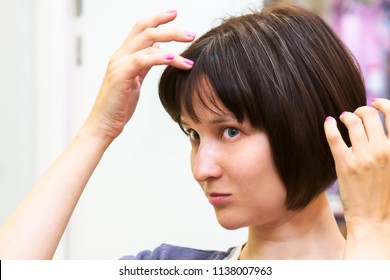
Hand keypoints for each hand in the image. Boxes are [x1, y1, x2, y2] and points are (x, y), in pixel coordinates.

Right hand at [82, 10, 194, 143]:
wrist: (103, 125)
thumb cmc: (119, 106)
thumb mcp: (135, 81)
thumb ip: (144, 65)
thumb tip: (159, 52)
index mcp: (124, 55)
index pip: (141, 29)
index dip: (157, 19)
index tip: (175, 15)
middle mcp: (120, 55)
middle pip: (145, 30)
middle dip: (169, 27)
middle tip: (190, 33)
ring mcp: (119, 64)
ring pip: (147, 41)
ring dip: (171, 39)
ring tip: (189, 45)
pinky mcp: (121, 76)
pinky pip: (142, 60)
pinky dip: (159, 57)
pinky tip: (174, 58)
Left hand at [324, 98, 389, 257]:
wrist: (373, 218)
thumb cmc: (386, 194)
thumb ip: (389, 148)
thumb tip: (379, 130)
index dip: (383, 104)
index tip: (374, 102)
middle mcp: (382, 150)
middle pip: (370, 116)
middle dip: (361, 110)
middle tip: (354, 113)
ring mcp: (362, 156)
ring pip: (352, 122)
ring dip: (346, 116)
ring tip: (342, 118)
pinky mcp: (344, 164)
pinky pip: (334, 136)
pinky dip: (330, 126)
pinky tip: (328, 122)